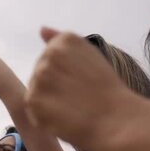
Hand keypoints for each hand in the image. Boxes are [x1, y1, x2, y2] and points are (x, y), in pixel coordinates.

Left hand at [26, 27, 134, 150]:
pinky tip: (63, 118)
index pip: (51, 56)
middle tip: (76, 98)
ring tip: (70, 108)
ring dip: (47, 100)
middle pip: (41, 71)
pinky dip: (44, 117)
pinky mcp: (33, 99)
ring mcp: (40, 76)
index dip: (65, 74)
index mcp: (67, 40)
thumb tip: (42, 30)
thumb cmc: (108, 91)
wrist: (116, 120)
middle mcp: (50, 53)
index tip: (81, 82)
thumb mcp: (91, 55)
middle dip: (53, 85)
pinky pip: (33, 108)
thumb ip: (62, 42)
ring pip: (35, 89)